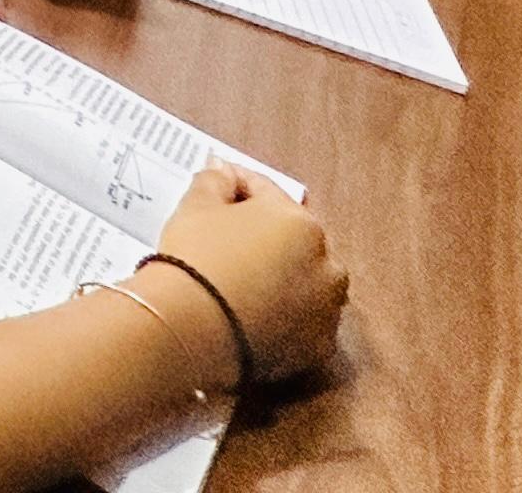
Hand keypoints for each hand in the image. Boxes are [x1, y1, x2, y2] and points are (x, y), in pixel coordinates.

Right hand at [151, 165, 346, 383]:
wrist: (193, 329)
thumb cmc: (196, 259)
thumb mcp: (196, 207)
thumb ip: (215, 181)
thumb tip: (224, 171)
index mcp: (300, 222)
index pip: (266, 192)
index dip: (237, 187)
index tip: (217, 189)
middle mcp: (327, 265)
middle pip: (293, 239)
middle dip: (265, 235)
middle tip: (226, 239)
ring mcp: (327, 310)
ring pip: (303, 283)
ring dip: (280, 277)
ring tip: (240, 281)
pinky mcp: (318, 349)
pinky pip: (300, 322)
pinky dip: (283, 316)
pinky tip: (251, 314)